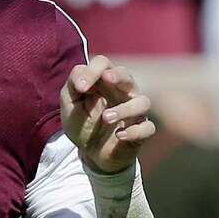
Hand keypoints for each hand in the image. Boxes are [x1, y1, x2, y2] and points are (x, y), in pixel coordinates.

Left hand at [60, 55, 154, 172]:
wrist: (90, 154)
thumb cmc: (81, 124)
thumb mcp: (70, 105)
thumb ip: (72, 86)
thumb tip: (81, 71)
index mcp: (104, 83)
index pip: (103, 64)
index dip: (93, 70)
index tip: (80, 87)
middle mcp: (122, 93)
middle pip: (127, 75)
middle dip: (118, 75)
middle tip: (107, 79)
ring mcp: (134, 112)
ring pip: (143, 102)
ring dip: (125, 108)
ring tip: (106, 118)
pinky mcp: (141, 131)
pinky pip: (148, 127)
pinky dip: (135, 131)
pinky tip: (119, 135)